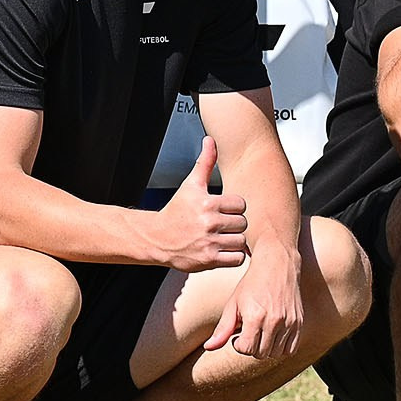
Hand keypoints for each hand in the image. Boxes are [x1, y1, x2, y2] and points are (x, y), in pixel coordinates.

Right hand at [152, 139, 248, 271]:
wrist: (157, 238)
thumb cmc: (176, 211)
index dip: (234, 207)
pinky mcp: (209, 260)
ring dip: (235, 241)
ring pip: (242, 241)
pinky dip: (234, 256)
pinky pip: (237, 258)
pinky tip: (223, 249)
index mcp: (207, 202)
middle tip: (223, 225)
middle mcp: (209, 222)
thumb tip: (210, 140)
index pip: (241, 204)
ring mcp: (209, 243)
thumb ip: (204, 162)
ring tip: (223, 238)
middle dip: (235, 224)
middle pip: (243, 223)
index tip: (224, 210)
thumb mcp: (190, 185)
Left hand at [202, 243, 303, 359]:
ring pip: (275, 353)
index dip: (238, 344)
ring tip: (261, 331)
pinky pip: (290, 349)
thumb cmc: (251, 284)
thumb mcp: (233, 304)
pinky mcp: (299, 322)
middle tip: (250, 331)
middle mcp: (274, 321)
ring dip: (266, 347)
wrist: (276, 264)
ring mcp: (289, 322)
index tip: (238, 334)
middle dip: (252, 346)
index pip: (246, 349)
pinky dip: (281, 346)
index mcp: (255, 316)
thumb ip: (222, 329)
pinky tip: (273, 333)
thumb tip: (208, 348)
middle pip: (261, 353)